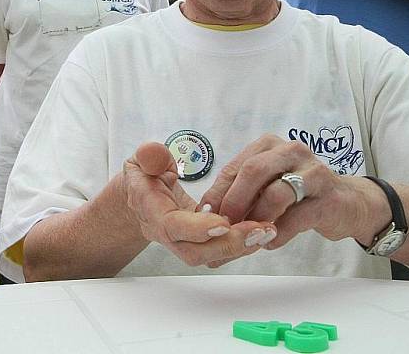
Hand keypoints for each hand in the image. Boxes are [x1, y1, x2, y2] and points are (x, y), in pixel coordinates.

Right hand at [123, 142, 276, 266]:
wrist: (140, 195)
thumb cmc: (143, 174)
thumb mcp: (142, 159)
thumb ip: (149, 156)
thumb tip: (153, 152)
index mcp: (151, 211)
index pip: (173, 226)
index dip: (197, 228)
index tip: (223, 223)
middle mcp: (166, 233)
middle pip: (195, 252)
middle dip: (228, 244)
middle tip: (258, 230)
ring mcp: (183, 241)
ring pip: (210, 256)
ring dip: (240, 246)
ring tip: (267, 230)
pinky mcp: (198, 242)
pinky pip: (218, 250)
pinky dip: (241, 243)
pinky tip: (261, 231)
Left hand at [199, 134, 378, 249]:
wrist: (348, 203)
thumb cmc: (298, 195)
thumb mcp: (267, 186)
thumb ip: (241, 194)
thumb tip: (206, 215)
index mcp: (269, 146)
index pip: (235, 167)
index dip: (217, 193)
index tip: (205, 216)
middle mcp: (291, 152)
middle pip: (253, 171)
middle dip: (234, 202)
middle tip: (224, 226)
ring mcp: (313, 173)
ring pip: (276, 194)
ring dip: (257, 219)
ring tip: (248, 235)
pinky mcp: (329, 199)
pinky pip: (296, 219)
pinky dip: (278, 234)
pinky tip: (270, 242)